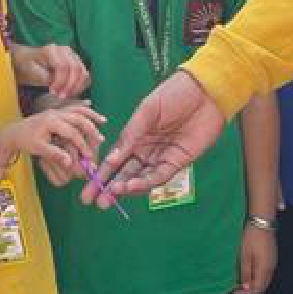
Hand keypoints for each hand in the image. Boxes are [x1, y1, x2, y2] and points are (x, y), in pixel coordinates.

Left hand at [0, 103, 104, 175]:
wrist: (14, 132)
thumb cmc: (26, 141)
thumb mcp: (38, 149)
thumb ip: (54, 154)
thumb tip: (70, 163)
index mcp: (51, 121)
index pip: (72, 133)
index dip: (82, 144)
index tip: (89, 155)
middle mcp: (56, 113)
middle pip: (78, 118)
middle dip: (91, 129)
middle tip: (101, 140)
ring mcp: (56, 110)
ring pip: (77, 110)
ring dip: (91, 115)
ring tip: (103, 121)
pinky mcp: (56, 111)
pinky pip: (72, 106)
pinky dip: (82, 107)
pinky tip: (90, 105)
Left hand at [15, 42, 90, 101]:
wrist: (27, 62)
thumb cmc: (28, 67)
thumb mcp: (31, 72)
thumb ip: (45, 77)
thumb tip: (59, 85)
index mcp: (52, 50)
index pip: (63, 66)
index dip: (60, 81)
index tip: (52, 92)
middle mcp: (65, 50)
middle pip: (76, 68)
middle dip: (70, 85)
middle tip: (61, 96)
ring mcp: (73, 55)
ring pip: (83, 72)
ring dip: (76, 87)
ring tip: (66, 95)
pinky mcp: (77, 63)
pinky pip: (85, 75)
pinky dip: (81, 85)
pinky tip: (71, 92)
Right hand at [89, 69, 223, 202]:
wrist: (205, 91)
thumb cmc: (175, 94)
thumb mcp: (147, 111)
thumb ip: (130, 135)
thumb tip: (112, 158)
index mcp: (135, 137)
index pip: (114, 160)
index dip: (100, 176)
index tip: (87, 190)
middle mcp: (146, 150)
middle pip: (124, 174)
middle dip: (109, 189)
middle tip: (95, 202)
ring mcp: (161, 157)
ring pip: (140, 178)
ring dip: (126, 187)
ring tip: (112, 193)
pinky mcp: (178, 162)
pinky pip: (159, 176)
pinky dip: (145, 183)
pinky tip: (132, 186)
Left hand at [235, 222, 276, 293]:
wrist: (262, 222)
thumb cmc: (251, 238)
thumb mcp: (244, 256)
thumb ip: (245, 273)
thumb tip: (246, 287)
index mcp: (264, 269)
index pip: (257, 288)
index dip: (246, 293)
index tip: (235, 292)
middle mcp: (272, 268)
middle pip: (263, 286)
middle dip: (250, 290)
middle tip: (237, 288)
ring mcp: (273, 263)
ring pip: (265, 280)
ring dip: (254, 283)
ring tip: (241, 281)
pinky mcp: (272, 258)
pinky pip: (266, 273)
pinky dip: (257, 277)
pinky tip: (249, 273)